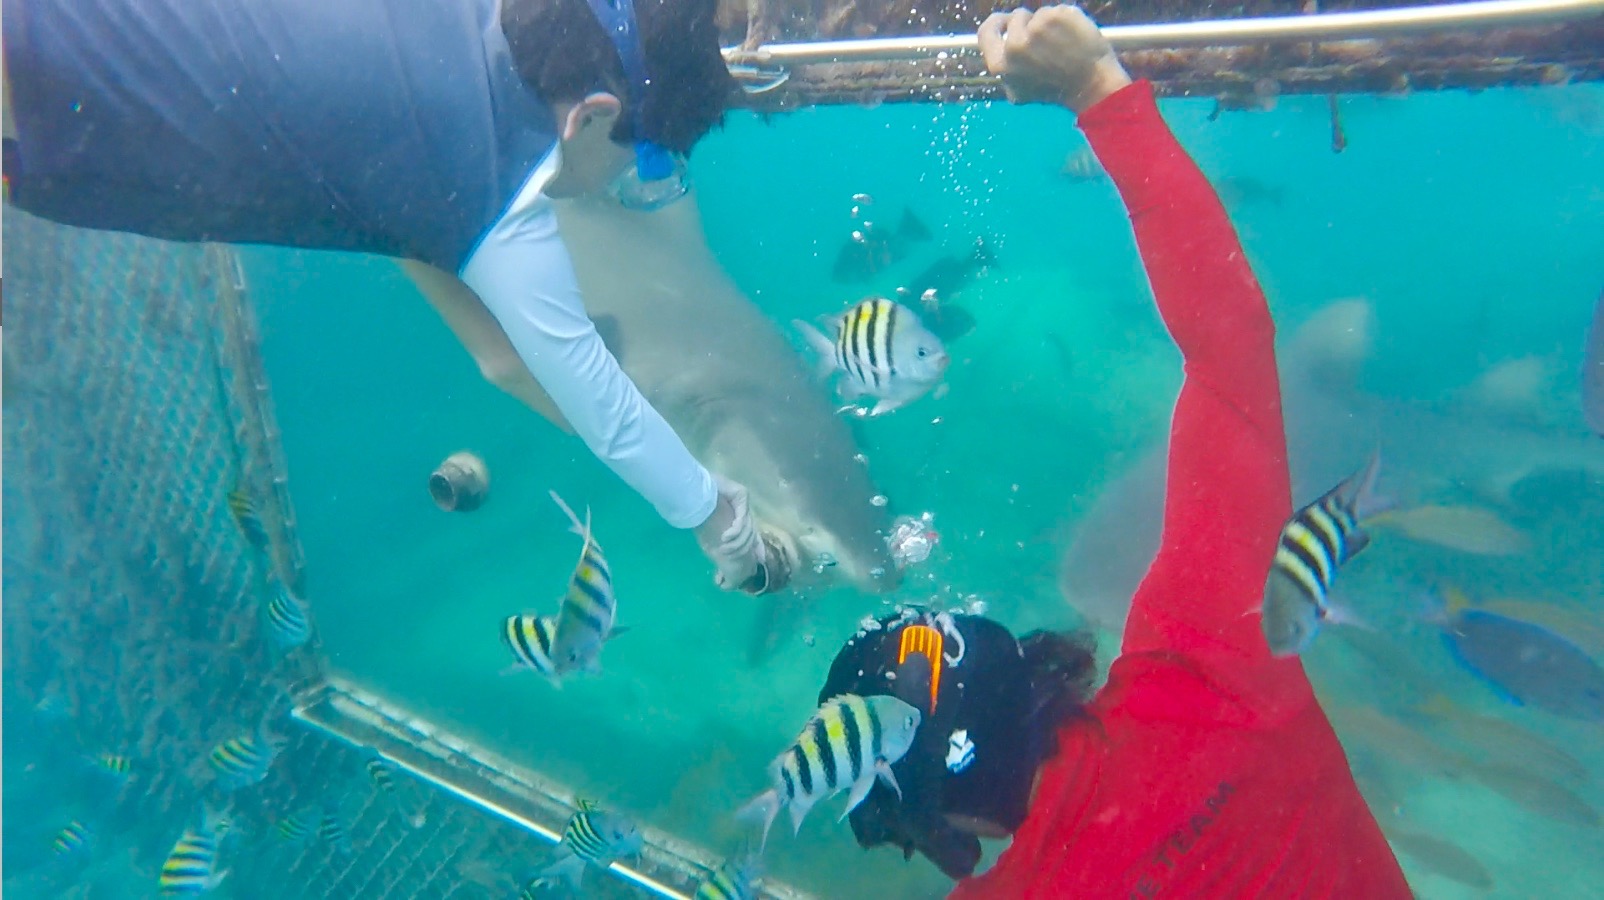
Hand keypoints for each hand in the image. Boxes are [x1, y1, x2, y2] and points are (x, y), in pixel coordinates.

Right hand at [694, 476, 768, 592]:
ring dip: (735, 542)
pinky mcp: (742, 495)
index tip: (760, 559)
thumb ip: (721, 540)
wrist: (689, 488)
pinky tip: (725, 537)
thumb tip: (725, 564)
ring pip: (748, 529)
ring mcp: (744, 501)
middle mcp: (743, 508)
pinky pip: (742, 519)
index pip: (753, 533)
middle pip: (751, 534)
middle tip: (725, 553)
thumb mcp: (709, 531)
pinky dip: (734, 531)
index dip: (758, 546)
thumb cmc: (695, 508)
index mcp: (738, 515)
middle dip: (741, 549)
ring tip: (723, 547)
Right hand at [977, 6, 1132, 113]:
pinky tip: (1074, 38)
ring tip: (1063, 46)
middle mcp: (1016, 45)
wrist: (1089, 86)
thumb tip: (1000, 46)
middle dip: (1029, 24)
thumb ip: (1005, 69)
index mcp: (1000, 64)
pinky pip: (1058, 10)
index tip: (1006, 21)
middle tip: (1046, 41)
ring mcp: (1037, 28)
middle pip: (1016, 17)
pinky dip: (1066, 20)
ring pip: (1039, 14)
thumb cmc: (1055, 90)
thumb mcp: (1019, 91)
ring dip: (1050, 25)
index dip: (996, 23)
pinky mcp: (1058, 16)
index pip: (986, 31)